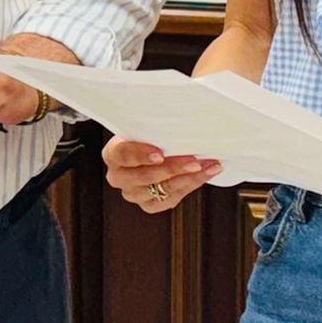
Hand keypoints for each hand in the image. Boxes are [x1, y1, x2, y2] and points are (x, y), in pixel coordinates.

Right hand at [102, 135, 218, 211]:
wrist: (157, 147)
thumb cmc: (152, 132)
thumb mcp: (149, 125)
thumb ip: (156, 125)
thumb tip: (181, 117)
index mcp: (113, 153)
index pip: (122, 154)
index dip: (140, 155)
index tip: (160, 155)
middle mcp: (119, 177)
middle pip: (143, 176)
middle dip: (172, 168)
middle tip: (194, 161)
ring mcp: (133, 193)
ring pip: (160, 189)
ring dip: (188, 177)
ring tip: (208, 166)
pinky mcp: (149, 205)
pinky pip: (170, 199)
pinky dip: (191, 185)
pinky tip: (205, 174)